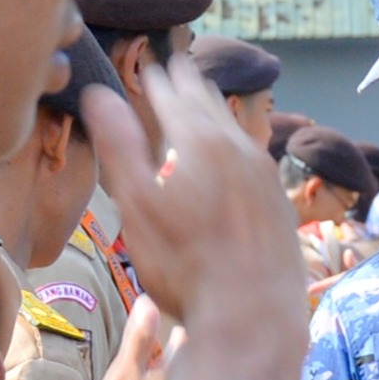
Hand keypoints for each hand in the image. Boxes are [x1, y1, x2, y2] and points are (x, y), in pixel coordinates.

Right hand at [85, 58, 306, 335]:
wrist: (252, 314)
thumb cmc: (185, 264)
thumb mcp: (137, 203)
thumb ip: (118, 144)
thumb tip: (98, 92)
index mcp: (200, 141)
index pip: (172, 96)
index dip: (156, 80)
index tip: (149, 65)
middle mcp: (239, 148)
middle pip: (210, 105)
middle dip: (191, 84)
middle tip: (181, 65)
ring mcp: (266, 175)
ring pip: (238, 129)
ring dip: (218, 110)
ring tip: (208, 98)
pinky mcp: (281, 203)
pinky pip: (256, 158)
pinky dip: (239, 144)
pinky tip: (238, 155)